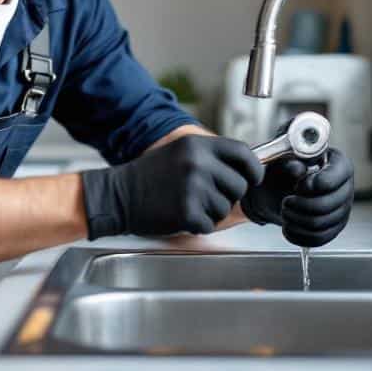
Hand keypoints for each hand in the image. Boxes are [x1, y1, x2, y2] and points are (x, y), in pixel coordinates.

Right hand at [80, 135, 264, 238]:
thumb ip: (211, 158)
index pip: (243, 153)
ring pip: (225, 208)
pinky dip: (197, 225)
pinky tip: (179, 215)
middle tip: (204, 196)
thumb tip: (246, 172)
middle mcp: (197, 163)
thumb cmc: (149, 177)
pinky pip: (209, 225)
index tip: (254, 177)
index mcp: (197, 145)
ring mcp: (193, 187)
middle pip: (239, 185)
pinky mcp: (187, 211)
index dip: (254, 169)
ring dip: (211, 212)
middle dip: (228, 195)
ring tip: (186, 203)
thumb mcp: (180, 153)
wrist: (118, 195)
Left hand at [240, 147, 353, 246]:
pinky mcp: (333, 228)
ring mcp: (342, 210)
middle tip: (286, 202)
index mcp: (339, 164)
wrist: (278, 187)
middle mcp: (346, 188)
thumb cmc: (284, 167)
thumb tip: (298, 170)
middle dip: (301, 206)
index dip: (316, 184)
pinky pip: (318, 239)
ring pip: (321, 225)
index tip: (298, 185)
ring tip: (285, 211)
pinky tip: (288, 226)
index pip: (337, 176)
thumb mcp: (283, 158)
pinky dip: (298, 235)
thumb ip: (290, 161)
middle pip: (328, 205)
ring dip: (296, 220)